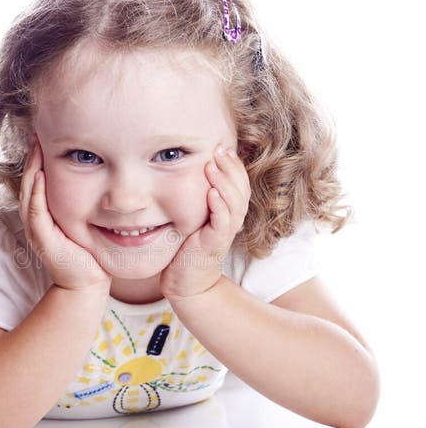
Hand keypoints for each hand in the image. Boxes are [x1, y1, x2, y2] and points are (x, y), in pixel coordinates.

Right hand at [19, 137, 110, 292]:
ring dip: (32, 169)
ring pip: (29, 193)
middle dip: (33, 157)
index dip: (39, 158)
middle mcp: (38, 219)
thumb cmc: (91, 251)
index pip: (38, 180)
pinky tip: (41, 176)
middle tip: (38, 132)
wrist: (88, 283)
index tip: (46, 135)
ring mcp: (38, 230)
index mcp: (46, 213)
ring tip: (37, 147)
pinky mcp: (43, 240)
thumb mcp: (87, 220)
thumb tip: (105, 177)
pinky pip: (36, 212)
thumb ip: (88, 201)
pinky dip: (37, 193)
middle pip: (30, 182)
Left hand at [160, 145, 250, 299]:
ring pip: (234, 203)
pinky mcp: (215, 244)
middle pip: (241, 189)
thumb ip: (196, 194)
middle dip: (230, 167)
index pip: (239, 183)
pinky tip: (211, 193)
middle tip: (218, 149)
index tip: (221, 146)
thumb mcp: (192, 215)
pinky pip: (222, 223)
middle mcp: (231, 220)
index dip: (233, 164)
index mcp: (229, 211)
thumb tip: (187, 167)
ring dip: (224, 183)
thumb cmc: (186, 246)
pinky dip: (219, 207)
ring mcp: (225, 232)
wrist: (186, 281)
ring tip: (212, 166)